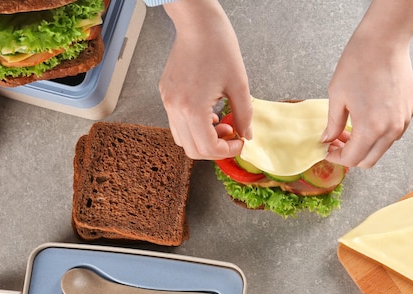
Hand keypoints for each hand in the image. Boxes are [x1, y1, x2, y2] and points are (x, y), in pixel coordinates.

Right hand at [159, 0, 251, 159]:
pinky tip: (209, 112)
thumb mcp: (239, 85)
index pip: (207, 148)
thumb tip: (247, 135)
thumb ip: (244, 115)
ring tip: (221, 122)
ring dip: (203, 139)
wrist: (198, 24)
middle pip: (192, 149)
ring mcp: (167, 102)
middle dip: (215, 148)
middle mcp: (175, 109)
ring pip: (182, 139)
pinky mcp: (166, 94)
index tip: (240, 142)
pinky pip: (177, 123)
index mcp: (192, 109)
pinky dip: (194, 126)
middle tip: (232, 134)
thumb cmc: (219, 48)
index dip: (227, 151)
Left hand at [323, 0, 412, 167]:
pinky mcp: (410, 111)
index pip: (352, 159)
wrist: (385, 41)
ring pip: (382, 148)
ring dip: (365, 145)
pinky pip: (393, 132)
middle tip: (338, 142)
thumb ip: (333, 123)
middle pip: (369, 160)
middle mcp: (391, 130)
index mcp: (371, 128)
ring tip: (351, 129)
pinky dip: (378, 133)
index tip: (328, 150)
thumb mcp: (337, 96)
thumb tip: (328, 139)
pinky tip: (367, 117)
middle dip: (351, 156)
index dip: (337, 158)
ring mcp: (403, 121)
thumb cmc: (359, 63)